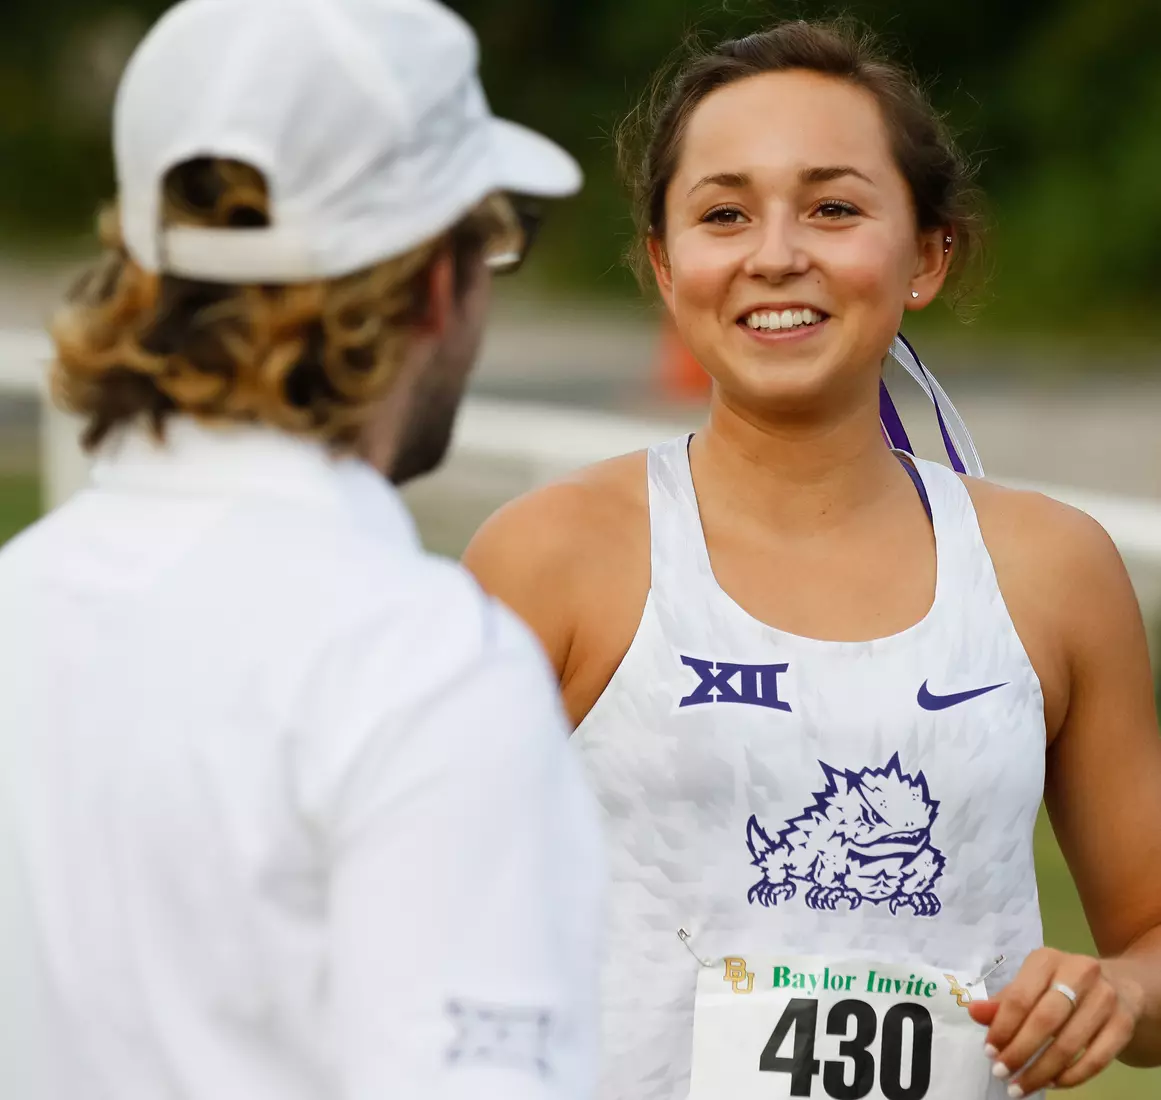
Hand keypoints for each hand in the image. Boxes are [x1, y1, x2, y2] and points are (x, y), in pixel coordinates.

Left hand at [967, 947, 1143, 1094]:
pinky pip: (1097, 1059)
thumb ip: (1004, 1000)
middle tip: (1002, 1073)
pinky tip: (1052, 1083)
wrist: (1120, 983)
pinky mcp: (1123, 1024)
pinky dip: (1071, 1076)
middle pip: (1045, 1021)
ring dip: (1042, 1070)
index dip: (1002, 1027)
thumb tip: (974, 1012)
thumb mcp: (1032, 983)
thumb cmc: (1063, 983)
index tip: (989, 1051)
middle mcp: (1079, 973)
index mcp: (1047, 959)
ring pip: (1070, 1043)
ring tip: (1022, 1085)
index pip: (1020, 997)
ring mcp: (1106, 998)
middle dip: (1020, 1051)